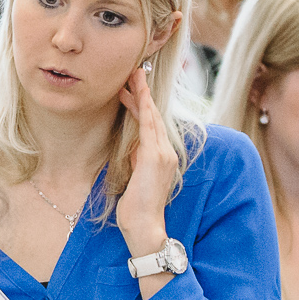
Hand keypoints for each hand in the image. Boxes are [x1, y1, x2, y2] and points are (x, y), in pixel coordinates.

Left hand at [114, 60, 178, 262]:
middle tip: (133, 73)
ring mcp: (163, 154)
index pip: (151, 126)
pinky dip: (143, 108)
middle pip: (154, 116)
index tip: (131, 90)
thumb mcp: (136, 177)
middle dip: (142, 93)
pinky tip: (136, 94)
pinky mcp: (156, 157)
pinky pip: (149, 127)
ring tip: (133, 76)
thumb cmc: (137, 208)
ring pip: (152, 117)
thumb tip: (133, 145)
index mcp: (161, 158)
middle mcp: (167, 153)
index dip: (142, 106)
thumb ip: (137, 159)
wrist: (145, 227)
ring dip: (142, 95)